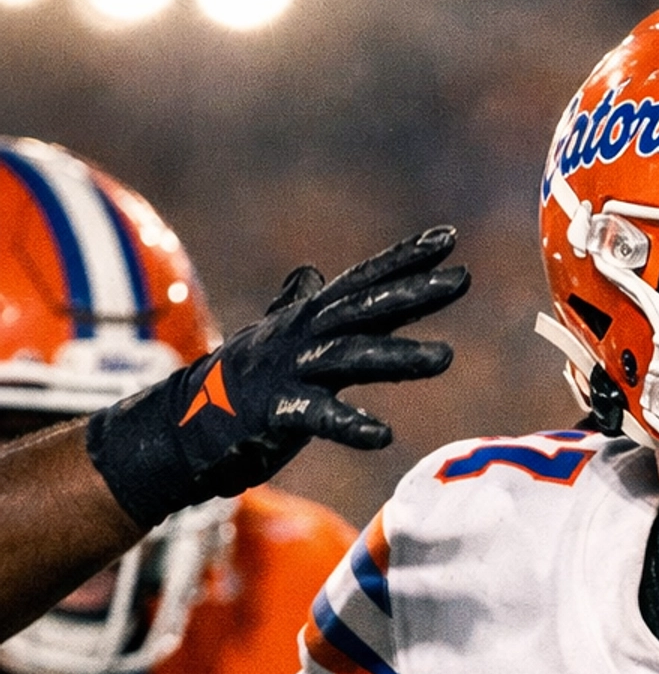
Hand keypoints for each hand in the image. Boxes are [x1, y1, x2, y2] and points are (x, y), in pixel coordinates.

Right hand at [84, 229, 469, 529]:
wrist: (181, 428)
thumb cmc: (237, 388)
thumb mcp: (274, 341)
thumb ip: (299, 307)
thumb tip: (310, 275)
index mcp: (309, 322)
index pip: (362, 283)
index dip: (403, 260)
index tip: (446, 238)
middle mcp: (302, 337)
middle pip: (365, 308)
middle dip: (413, 292)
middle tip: (462, 279)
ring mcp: (289, 371)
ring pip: (350, 356)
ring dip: (398, 356)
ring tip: (445, 357)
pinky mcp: (275, 413)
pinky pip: (317, 416)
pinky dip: (349, 424)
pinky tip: (381, 435)